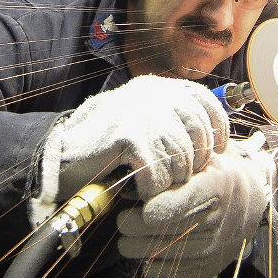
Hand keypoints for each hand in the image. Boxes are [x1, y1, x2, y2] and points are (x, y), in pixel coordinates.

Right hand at [38, 75, 228, 205]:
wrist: (61, 156)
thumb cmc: (106, 146)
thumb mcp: (145, 122)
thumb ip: (175, 121)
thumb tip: (217, 138)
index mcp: (158, 87)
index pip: (206, 103)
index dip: (216, 132)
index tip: (215, 153)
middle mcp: (152, 94)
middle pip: (198, 135)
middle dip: (192, 164)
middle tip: (173, 178)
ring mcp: (140, 114)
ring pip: (181, 158)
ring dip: (169, 180)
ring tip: (152, 185)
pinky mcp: (129, 136)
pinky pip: (159, 173)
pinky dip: (151, 189)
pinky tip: (140, 190)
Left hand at [116, 132, 273, 277]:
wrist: (250, 199)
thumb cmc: (214, 170)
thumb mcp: (201, 153)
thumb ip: (174, 158)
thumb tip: (138, 167)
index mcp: (217, 185)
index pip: (179, 204)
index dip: (153, 208)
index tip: (141, 205)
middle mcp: (219, 220)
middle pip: (163, 231)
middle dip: (133, 226)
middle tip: (122, 219)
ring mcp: (215, 248)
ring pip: (161, 253)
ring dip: (135, 247)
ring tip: (126, 236)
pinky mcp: (208, 268)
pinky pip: (169, 274)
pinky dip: (150, 265)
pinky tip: (146, 251)